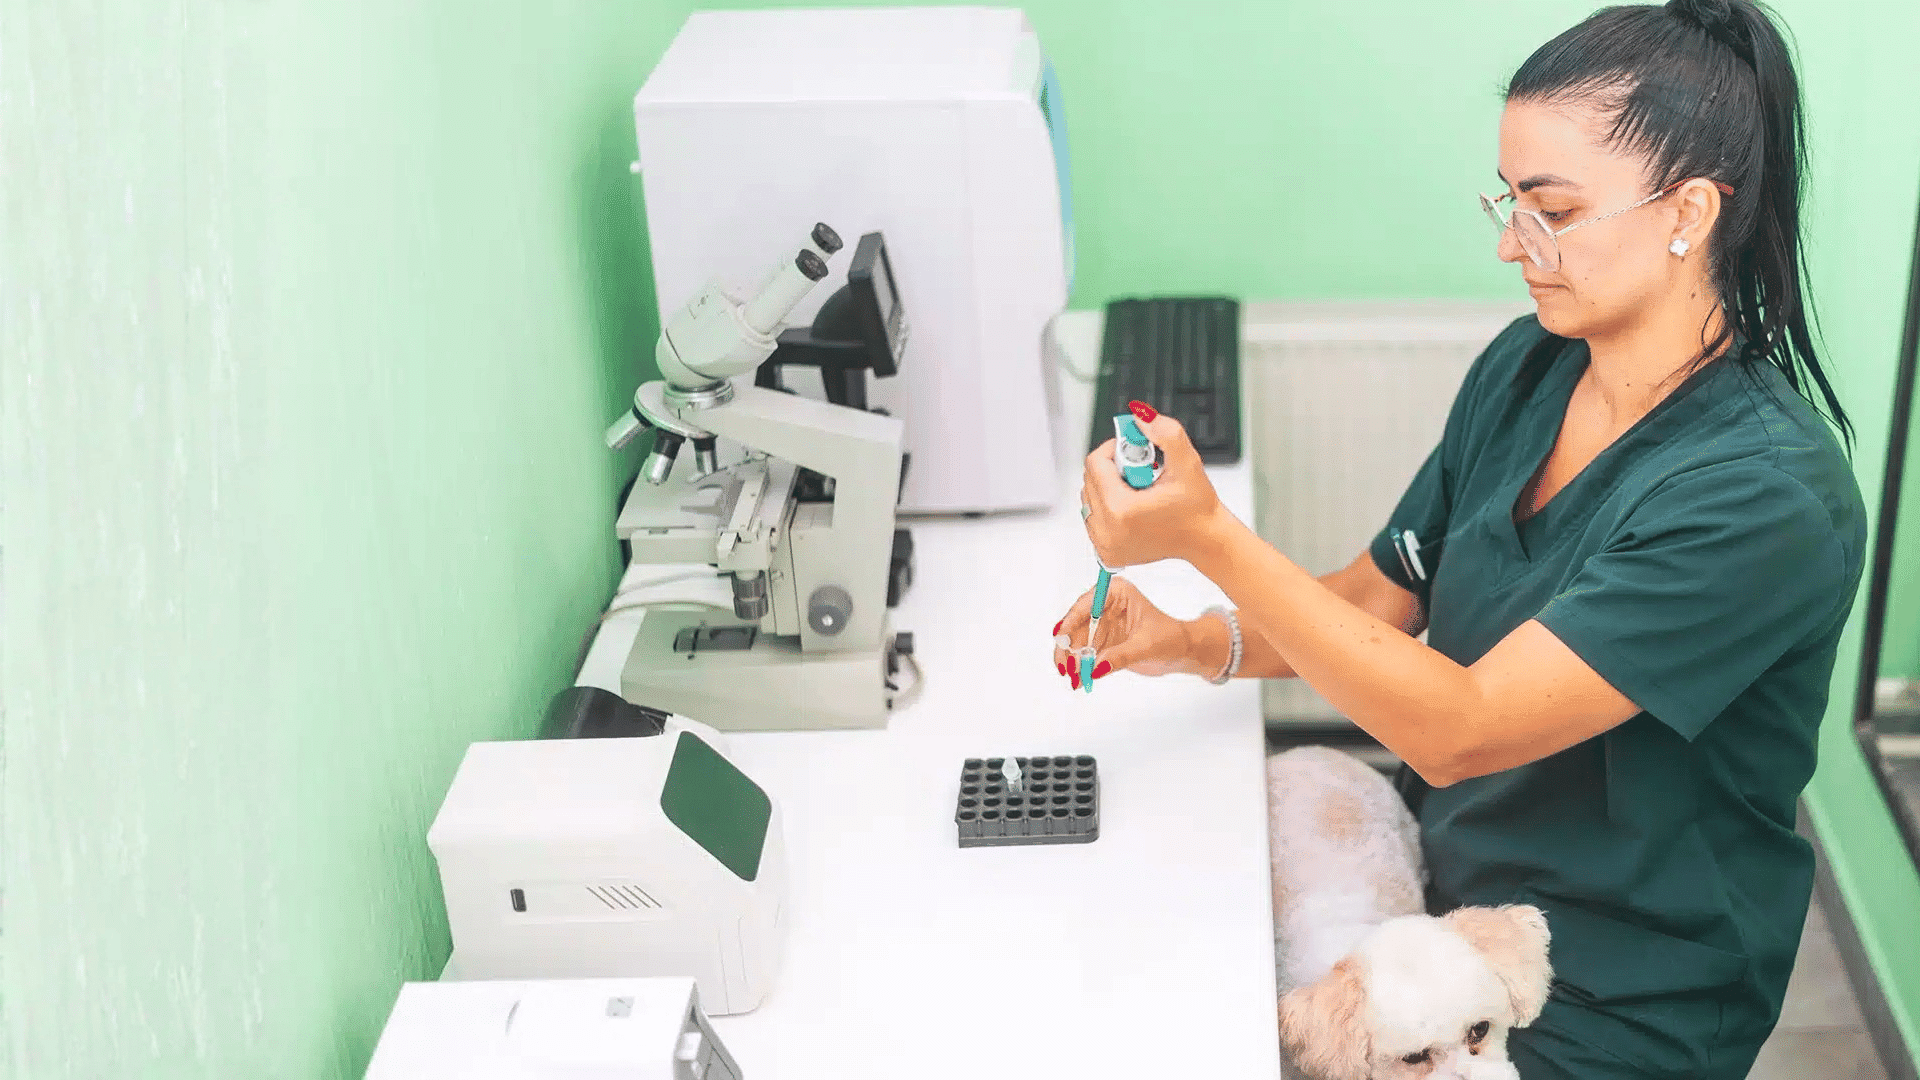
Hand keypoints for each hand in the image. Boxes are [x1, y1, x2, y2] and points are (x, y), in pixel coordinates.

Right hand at [1050, 575, 1225, 688]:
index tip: (1060, 635)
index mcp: (1117, 594)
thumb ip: (1120, 656)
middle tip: (1066, 666)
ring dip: (1072, 660)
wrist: (1181, 652)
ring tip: (1074, 677)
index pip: (1087, 604)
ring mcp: (1101, 625)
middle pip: (1076, 625)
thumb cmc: (1170, 638)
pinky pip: (1084, 655)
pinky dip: (1080, 667)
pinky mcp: (1101, 643)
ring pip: (1076, 642)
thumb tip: (1096, 668)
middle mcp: (1104, 606)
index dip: (1070, 620)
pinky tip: (1079, 679)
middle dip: (1068, 646)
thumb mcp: (1146, 646)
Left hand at [1082, 401, 1229, 568]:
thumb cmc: (1197, 508)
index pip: (1095, 463)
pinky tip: (1134, 506)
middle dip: (1114, 468)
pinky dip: (1109, 506)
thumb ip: (1166, 433)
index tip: (1135, 450)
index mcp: (1121, 509)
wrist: (1204, 539)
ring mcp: (1105, 544)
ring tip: (1139, 490)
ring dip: (1109, 487)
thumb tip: (1141, 417)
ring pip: (1089, 497)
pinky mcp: (1107, 551)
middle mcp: (1108, 530)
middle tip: (1143, 471)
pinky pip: (1094, 517)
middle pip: (1090, 479)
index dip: (1115, 448)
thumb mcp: (1187, 463)